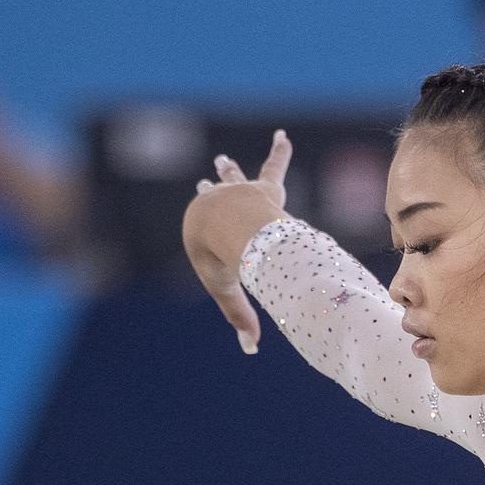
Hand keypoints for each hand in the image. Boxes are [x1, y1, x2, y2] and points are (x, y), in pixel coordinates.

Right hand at [182, 129, 291, 353]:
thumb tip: (251, 348)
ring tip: (222, 159)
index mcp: (206, 230)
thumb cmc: (221, 258)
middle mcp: (220, 207)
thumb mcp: (227, 290)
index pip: (208, 236)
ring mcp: (242, 194)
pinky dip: (279, 152)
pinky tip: (283, 136)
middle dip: (210, 188)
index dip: (207, 237)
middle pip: (215, 198)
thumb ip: (242, 317)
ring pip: (238, 180)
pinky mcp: (264, 188)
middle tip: (203, 183)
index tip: (201, 234)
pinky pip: (273, 167)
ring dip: (230, 172)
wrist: (222, 224)